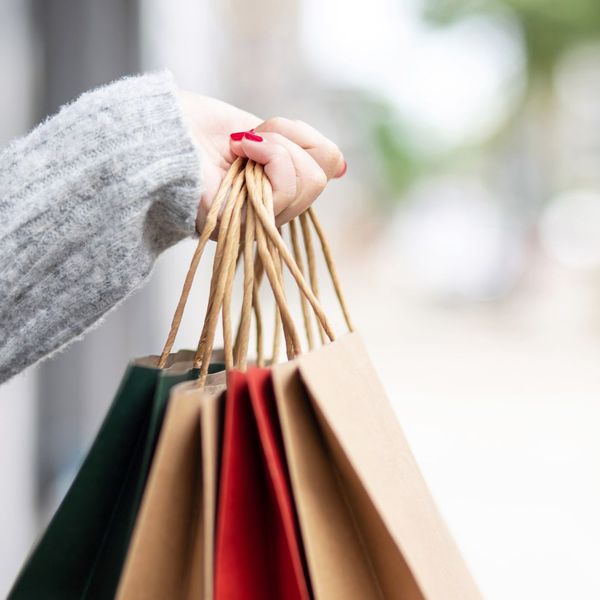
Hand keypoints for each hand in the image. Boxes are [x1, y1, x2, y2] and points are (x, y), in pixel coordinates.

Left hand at [177, 91, 345, 232]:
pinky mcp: (250, 223)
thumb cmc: (194, 128)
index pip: (325, 168)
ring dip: (275, 148)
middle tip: (247, 140)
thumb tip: (342, 168)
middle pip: (321, 177)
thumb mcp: (260, 130)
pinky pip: (288, 185)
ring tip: (238, 147)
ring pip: (309, 180)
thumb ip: (297, 148)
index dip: (305, 139)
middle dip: (288, 141)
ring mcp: (261, 220)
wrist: (155, 132)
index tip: (264, 131)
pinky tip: (237, 151)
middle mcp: (271, 209)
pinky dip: (268, 153)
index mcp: (274, 188)